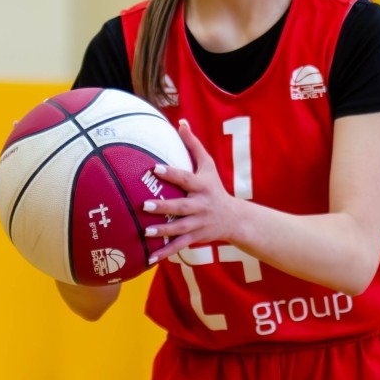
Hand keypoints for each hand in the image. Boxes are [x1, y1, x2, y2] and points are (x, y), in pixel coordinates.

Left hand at [141, 120, 247, 264]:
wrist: (235, 219)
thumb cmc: (215, 187)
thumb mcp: (208, 165)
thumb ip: (193, 144)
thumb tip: (181, 121)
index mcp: (202, 186)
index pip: (185, 178)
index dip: (171, 173)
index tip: (154, 168)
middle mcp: (200, 205)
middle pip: (181, 206)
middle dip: (164, 207)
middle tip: (145, 205)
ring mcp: (198, 223)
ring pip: (179, 228)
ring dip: (163, 232)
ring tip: (145, 232)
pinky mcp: (196, 238)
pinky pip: (179, 246)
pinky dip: (165, 253)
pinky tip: (149, 258)